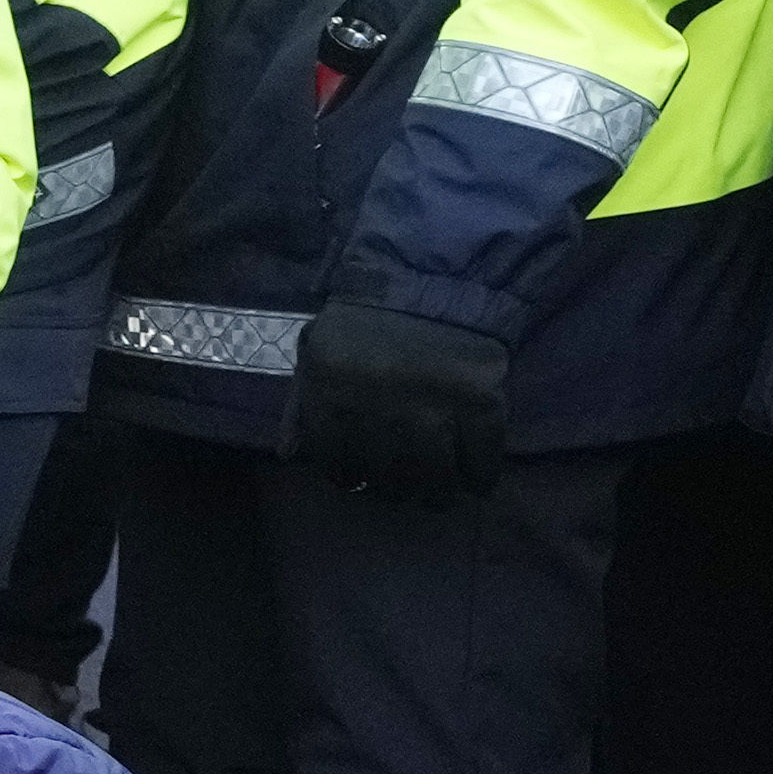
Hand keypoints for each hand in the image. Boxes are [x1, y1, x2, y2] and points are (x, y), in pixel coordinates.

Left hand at [283, 298, 510, 501]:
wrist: (433, 277)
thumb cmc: (366, 321)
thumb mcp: (317, 353)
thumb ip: (300, 404)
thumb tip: (289, 455)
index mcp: (331, 391)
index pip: (334, 458)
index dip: (347, 475)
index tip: (361, 480)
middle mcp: (379, 404)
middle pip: (387, 473)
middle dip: (397, 491)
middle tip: (407, 492)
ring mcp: (432, 403)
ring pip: (434, 473)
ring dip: (438, 493)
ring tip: (440, 495)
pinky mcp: (481, 398)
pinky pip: (483, 453)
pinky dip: (482, 474)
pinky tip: (477, 481)